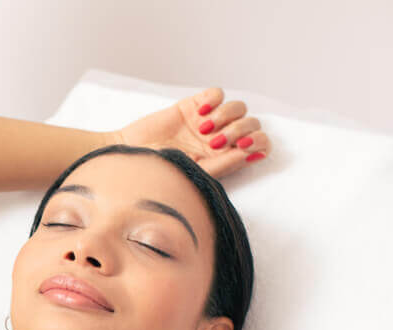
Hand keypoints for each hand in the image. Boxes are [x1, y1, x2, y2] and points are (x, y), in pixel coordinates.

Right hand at [114, 87, 271, 178]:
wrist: (131, 157)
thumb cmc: (159, 172)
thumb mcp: (194, 173)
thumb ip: (224, 165)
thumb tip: (251, 153)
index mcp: (227, 158)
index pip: (260, 144)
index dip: (259, 142)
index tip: (244, 146)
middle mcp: (222, 139)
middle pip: (253, 123)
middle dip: (239, 130)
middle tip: (215, 141)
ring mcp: (209, 121)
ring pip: (239, 107)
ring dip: (226, 116)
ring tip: (203, 128)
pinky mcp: (194, 106)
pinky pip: (217, 94)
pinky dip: (213, 100)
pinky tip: (198, 114)